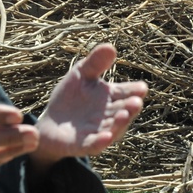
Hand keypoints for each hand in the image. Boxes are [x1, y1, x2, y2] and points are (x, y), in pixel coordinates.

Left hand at [29, 43, 147, 171]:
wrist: (51, 122)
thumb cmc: (70, 97)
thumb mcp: (80, 75)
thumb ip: (95, 63)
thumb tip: (111, 47)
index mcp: (111, 96)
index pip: (127, 92)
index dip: (135, 91)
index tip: (142, 87)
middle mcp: (109, 115)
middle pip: (123, 111)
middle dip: (130, 107)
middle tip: (136, 102)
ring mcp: (98, 131)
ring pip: (113, 128)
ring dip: (119, 123)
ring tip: (124, 114)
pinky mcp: (84, 145)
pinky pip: (95, 144)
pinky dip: (101, 141)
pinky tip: (106, 136)